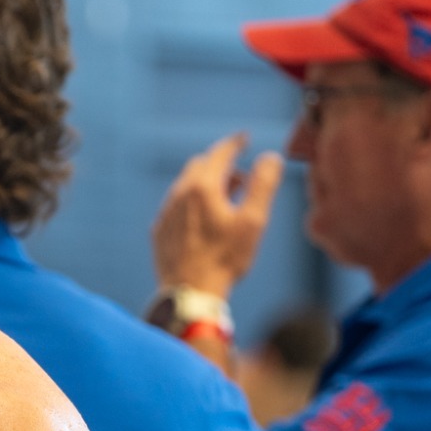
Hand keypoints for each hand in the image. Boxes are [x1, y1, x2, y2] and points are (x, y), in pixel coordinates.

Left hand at [152, 134, 285, 295]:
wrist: (190, 292)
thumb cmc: (225, 259)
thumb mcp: (253, 221)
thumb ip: (263, 185)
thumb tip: (270, 157)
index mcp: (202, 187)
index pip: (220, 153)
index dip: (234, 143)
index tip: (245, 138)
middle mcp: (179, 194)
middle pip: (200, 165)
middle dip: (222, 164)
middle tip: (241, 175)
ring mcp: (166, 212)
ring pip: (186, 185)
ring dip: (208, 183)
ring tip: (228, 196)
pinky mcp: (160, 230)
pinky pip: (177, 205)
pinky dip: (193, 201)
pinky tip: (205, 217)